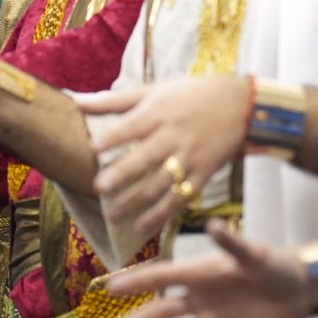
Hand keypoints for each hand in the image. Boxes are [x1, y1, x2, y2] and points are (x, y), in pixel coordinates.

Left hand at [79, 75, 250, 238]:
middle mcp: (173, 136)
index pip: (133, 126)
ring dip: (136, 201)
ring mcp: (189, 157)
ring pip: (161, 183)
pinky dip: (162, 214)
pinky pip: (182, 197)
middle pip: (146, 158)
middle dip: (122, 174)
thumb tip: (75, 101)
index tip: (92, 149)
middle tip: (98, 188)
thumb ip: (115, 100)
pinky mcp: (203, 174)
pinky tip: (142, 227)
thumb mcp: (155, 90)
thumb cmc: (192, 94)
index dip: (113, 137)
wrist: (242, 105)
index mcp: (159, 113)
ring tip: (112, 215)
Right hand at [107, 220, 311, 317]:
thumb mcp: (256, 256)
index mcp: (202, 276)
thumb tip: (214, 226)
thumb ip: (234, 245)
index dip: (137, 282)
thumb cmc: (277, 265)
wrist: (302, 291)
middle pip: (164, 312)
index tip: (111, 287)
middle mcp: (202, 301)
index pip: (163, 278)